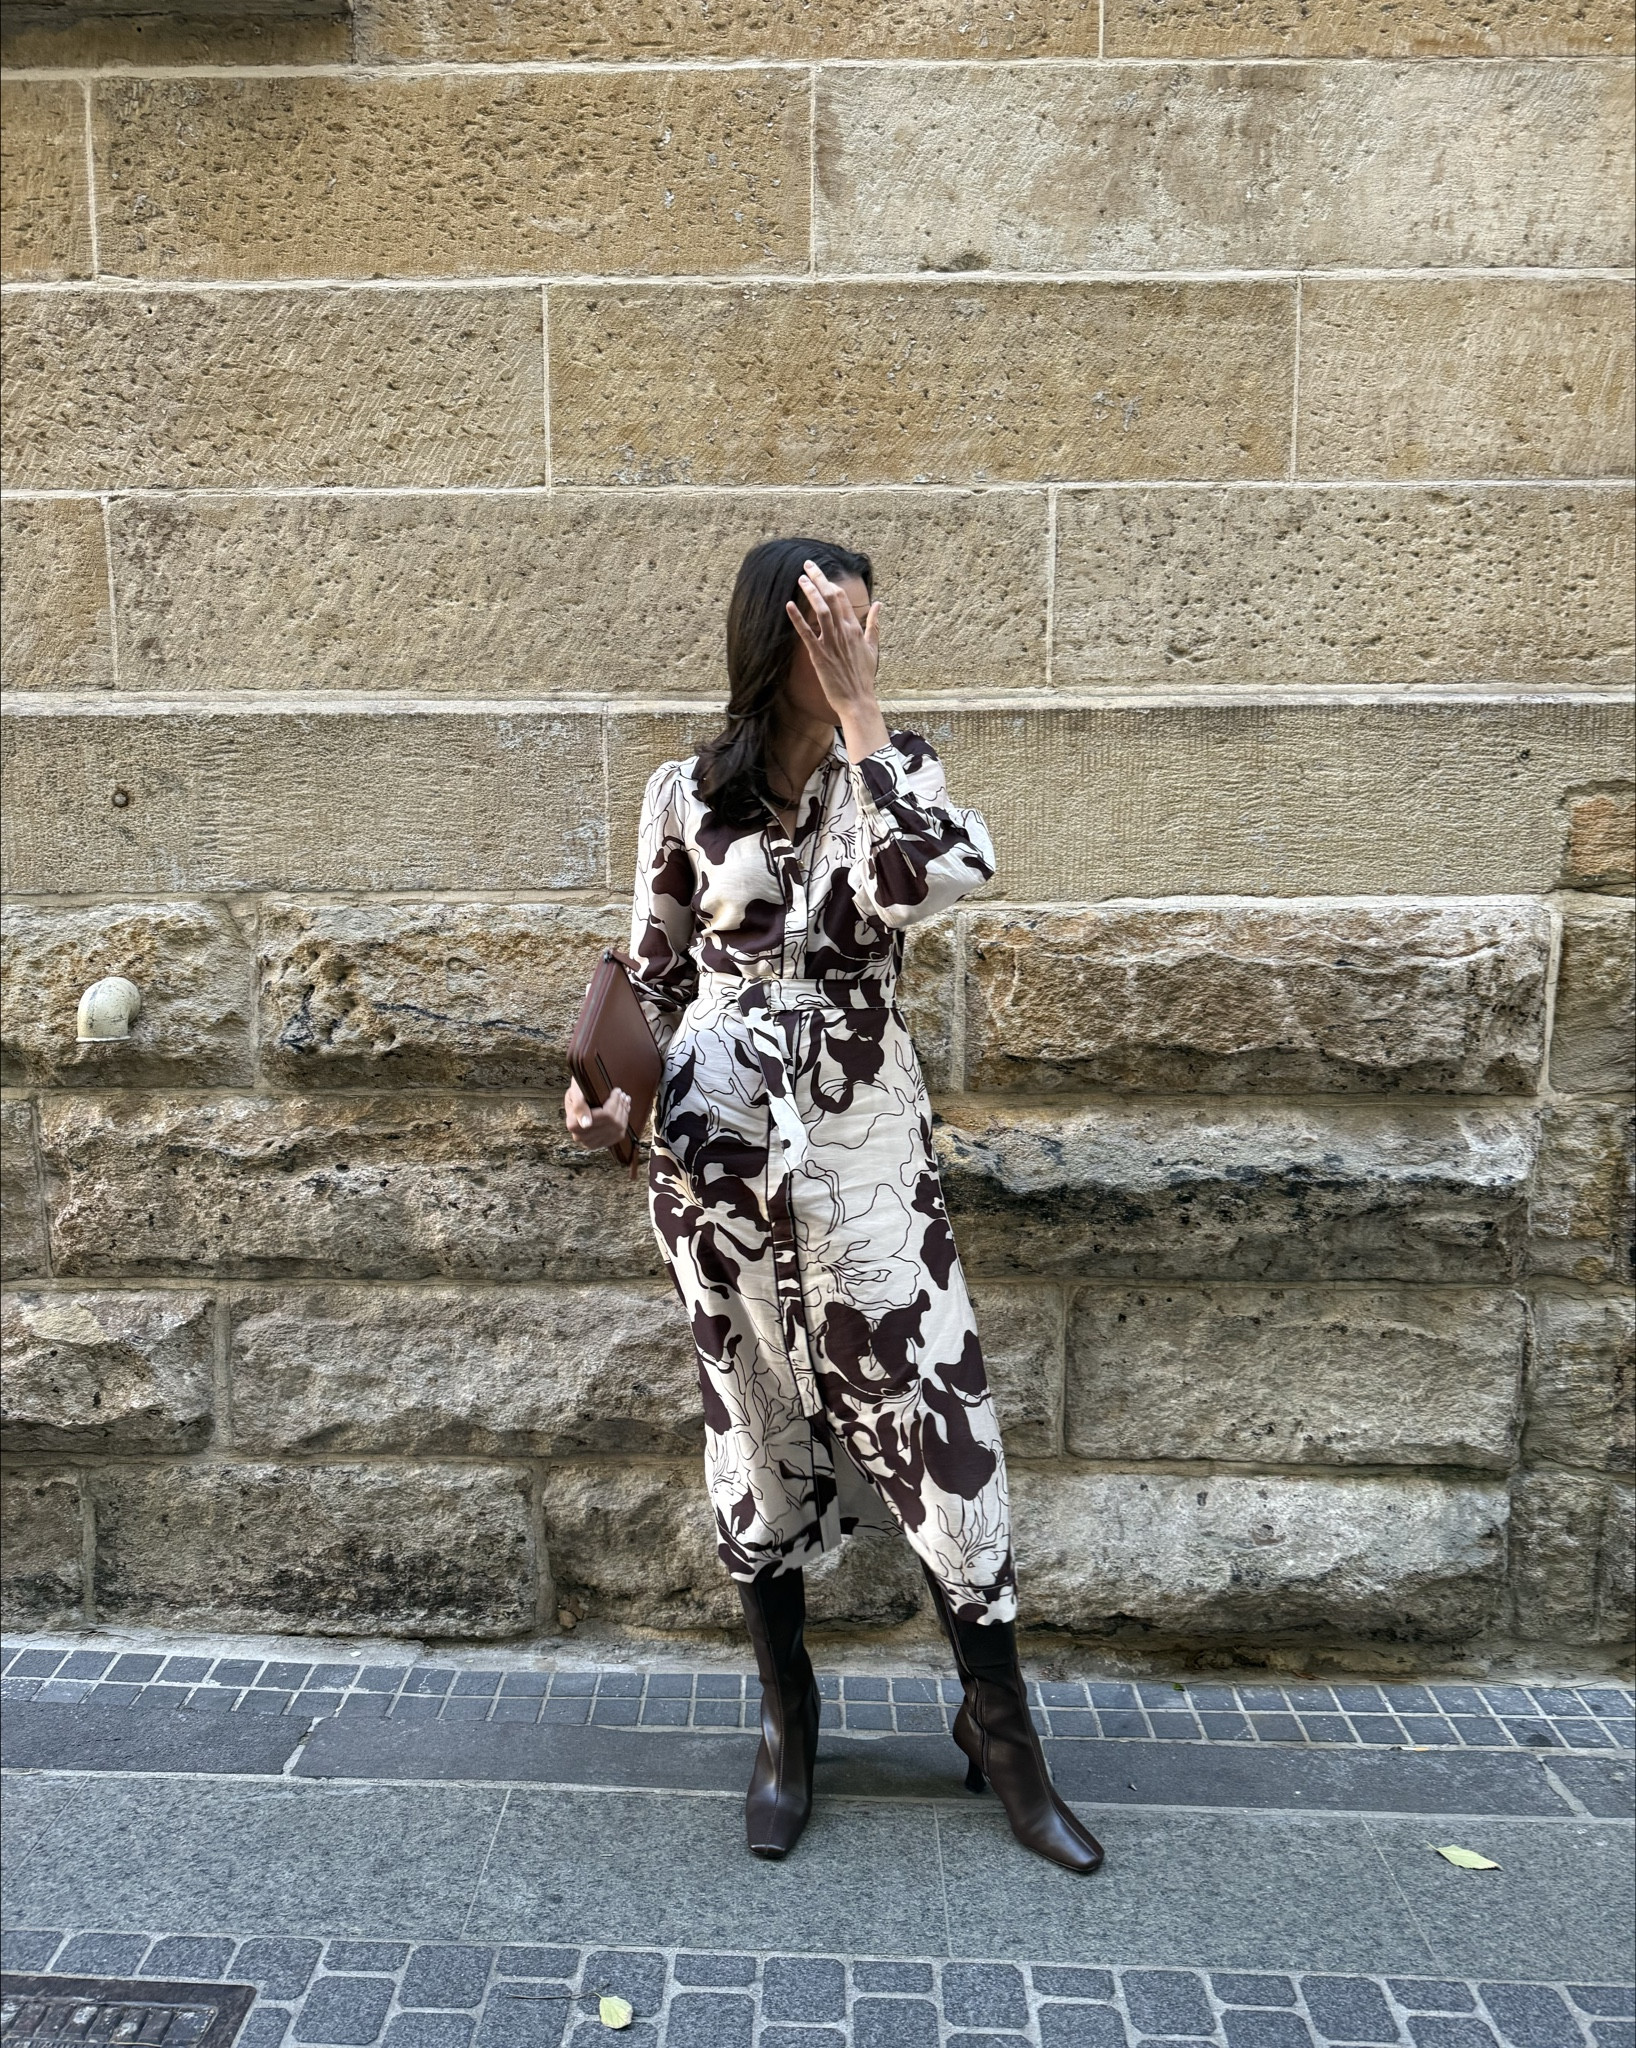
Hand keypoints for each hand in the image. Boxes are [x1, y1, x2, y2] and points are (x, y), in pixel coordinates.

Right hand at [564, 1077, 630, 1150]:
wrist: (576, 1099)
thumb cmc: (577, 1092)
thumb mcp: (575, 1092)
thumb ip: (579, 1106)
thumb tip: (586, 1124)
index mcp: (573, 1125)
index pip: (605, 1115)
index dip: (614, 1102)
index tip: (616, 1090)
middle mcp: (581, 1137)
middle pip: (613, 1121)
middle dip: (620, 1105)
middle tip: (622, 1093)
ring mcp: (591, 1143)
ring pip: (618, 1128)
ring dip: (624, 1112)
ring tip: (624, 1099)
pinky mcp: (600, 1144)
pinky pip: (619, 1134)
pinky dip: (624, 1120)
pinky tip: (624, 1110)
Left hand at [786, 560, 882, 721]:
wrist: (858, 700)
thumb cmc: (864, 676)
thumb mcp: (873, 647)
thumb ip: (874, 624)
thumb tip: (879, 604)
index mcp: (855, 629)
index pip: (842, 598)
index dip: (830, 582)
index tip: (819, 572)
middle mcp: (844, 632)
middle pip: (831, 598)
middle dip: (819, 579)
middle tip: (808, 565)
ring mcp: (832, 643)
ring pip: (821, 611)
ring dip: (811, 593)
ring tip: (801, 579)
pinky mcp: (820, 656)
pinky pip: (807, 633)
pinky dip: (798, 618)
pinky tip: (789, 605)